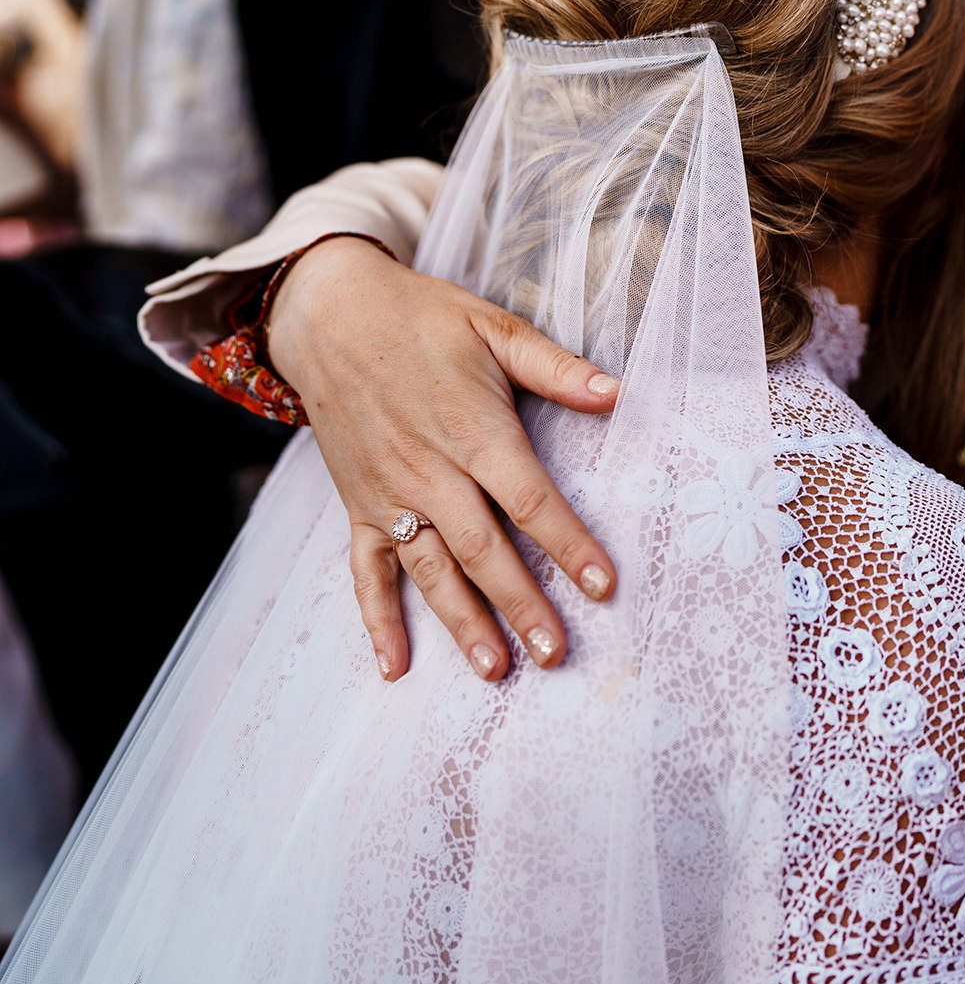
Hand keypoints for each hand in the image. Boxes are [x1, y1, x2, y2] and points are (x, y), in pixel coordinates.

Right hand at [267, 237, 620, 680]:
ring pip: (430, 570)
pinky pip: (365, 571)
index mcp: (472, 429)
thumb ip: (555, 367)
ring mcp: (388, 494)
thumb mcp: (493, 327)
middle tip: (557, 652)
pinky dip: (378, 620)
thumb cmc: (422, 318)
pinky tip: (397, 666)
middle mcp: (428, 471)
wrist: (329, 314)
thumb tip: (616, 393)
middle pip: (482, 548)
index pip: (529, 499)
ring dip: (463, 623)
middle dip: (522, 603)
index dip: (568, 544)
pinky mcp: (356, 505)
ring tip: (497, 670)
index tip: (603, 586)